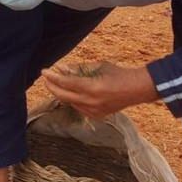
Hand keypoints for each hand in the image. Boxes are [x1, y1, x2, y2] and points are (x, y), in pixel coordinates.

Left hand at [42, 61, 159, 119]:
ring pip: (69, 102)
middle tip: (45, 78)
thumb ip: (79, 68)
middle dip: (51, 87)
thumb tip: (61, 68)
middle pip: (63, 96)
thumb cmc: (119, 74)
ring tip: (56, 83)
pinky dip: (72, 100)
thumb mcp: (99, 66)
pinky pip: (78, 108)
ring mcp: (94, 111)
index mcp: (93, 87)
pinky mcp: (97, 115)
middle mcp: (91, 101)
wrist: (138, 89)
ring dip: (61, 93)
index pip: (66, 83)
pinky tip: (69, 93)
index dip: (53, 77)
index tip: (44, 71)